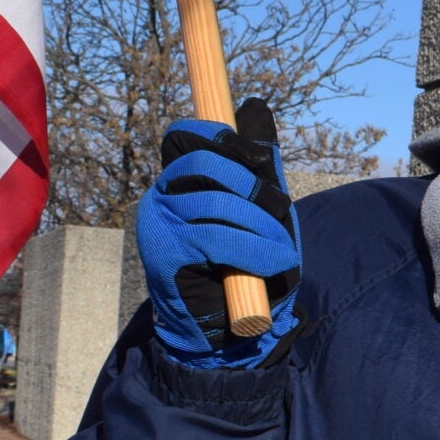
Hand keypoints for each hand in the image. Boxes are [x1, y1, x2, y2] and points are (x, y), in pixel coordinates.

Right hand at [136, 99, 300, 367]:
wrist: (231, 334)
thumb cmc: (250, 268)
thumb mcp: (263, 208)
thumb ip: (259, 163)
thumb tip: (254, 105)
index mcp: (179, 183)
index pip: (189, 137)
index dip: (225, 141)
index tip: (261, 164)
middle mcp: (160, 198)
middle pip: (206, 165)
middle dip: (255, 187)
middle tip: (281, 212)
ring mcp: (157, 226)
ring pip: (218, 204)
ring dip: (263, 228)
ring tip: (281, 254)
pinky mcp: (164, 255)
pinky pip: (216, 238)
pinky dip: (255, 250)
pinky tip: (274, 264)